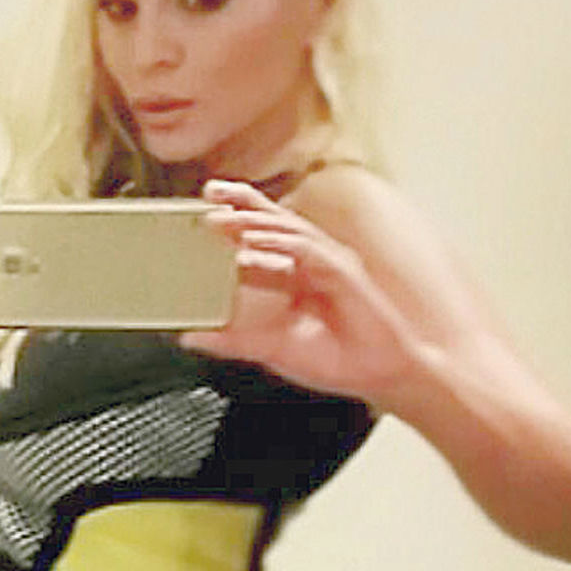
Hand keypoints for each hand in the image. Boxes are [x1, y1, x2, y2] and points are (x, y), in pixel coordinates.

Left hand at [180, 179, 414, 400]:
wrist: (379, 376)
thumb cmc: (336, 359)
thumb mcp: (270, 348)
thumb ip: (232, 340)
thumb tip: (191, 336)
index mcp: (295, 275)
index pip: (262, 239)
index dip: (234, 221)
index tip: (200, 213)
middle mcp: (312, 262)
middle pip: (274, 222)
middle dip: (241, 204)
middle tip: (209, 194)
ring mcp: (329, 263)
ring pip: (287, 229)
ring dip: (253, 221)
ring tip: (222, 218)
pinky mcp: (343, 272)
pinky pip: (306, 250)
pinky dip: (278, 243)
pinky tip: (253, 244)